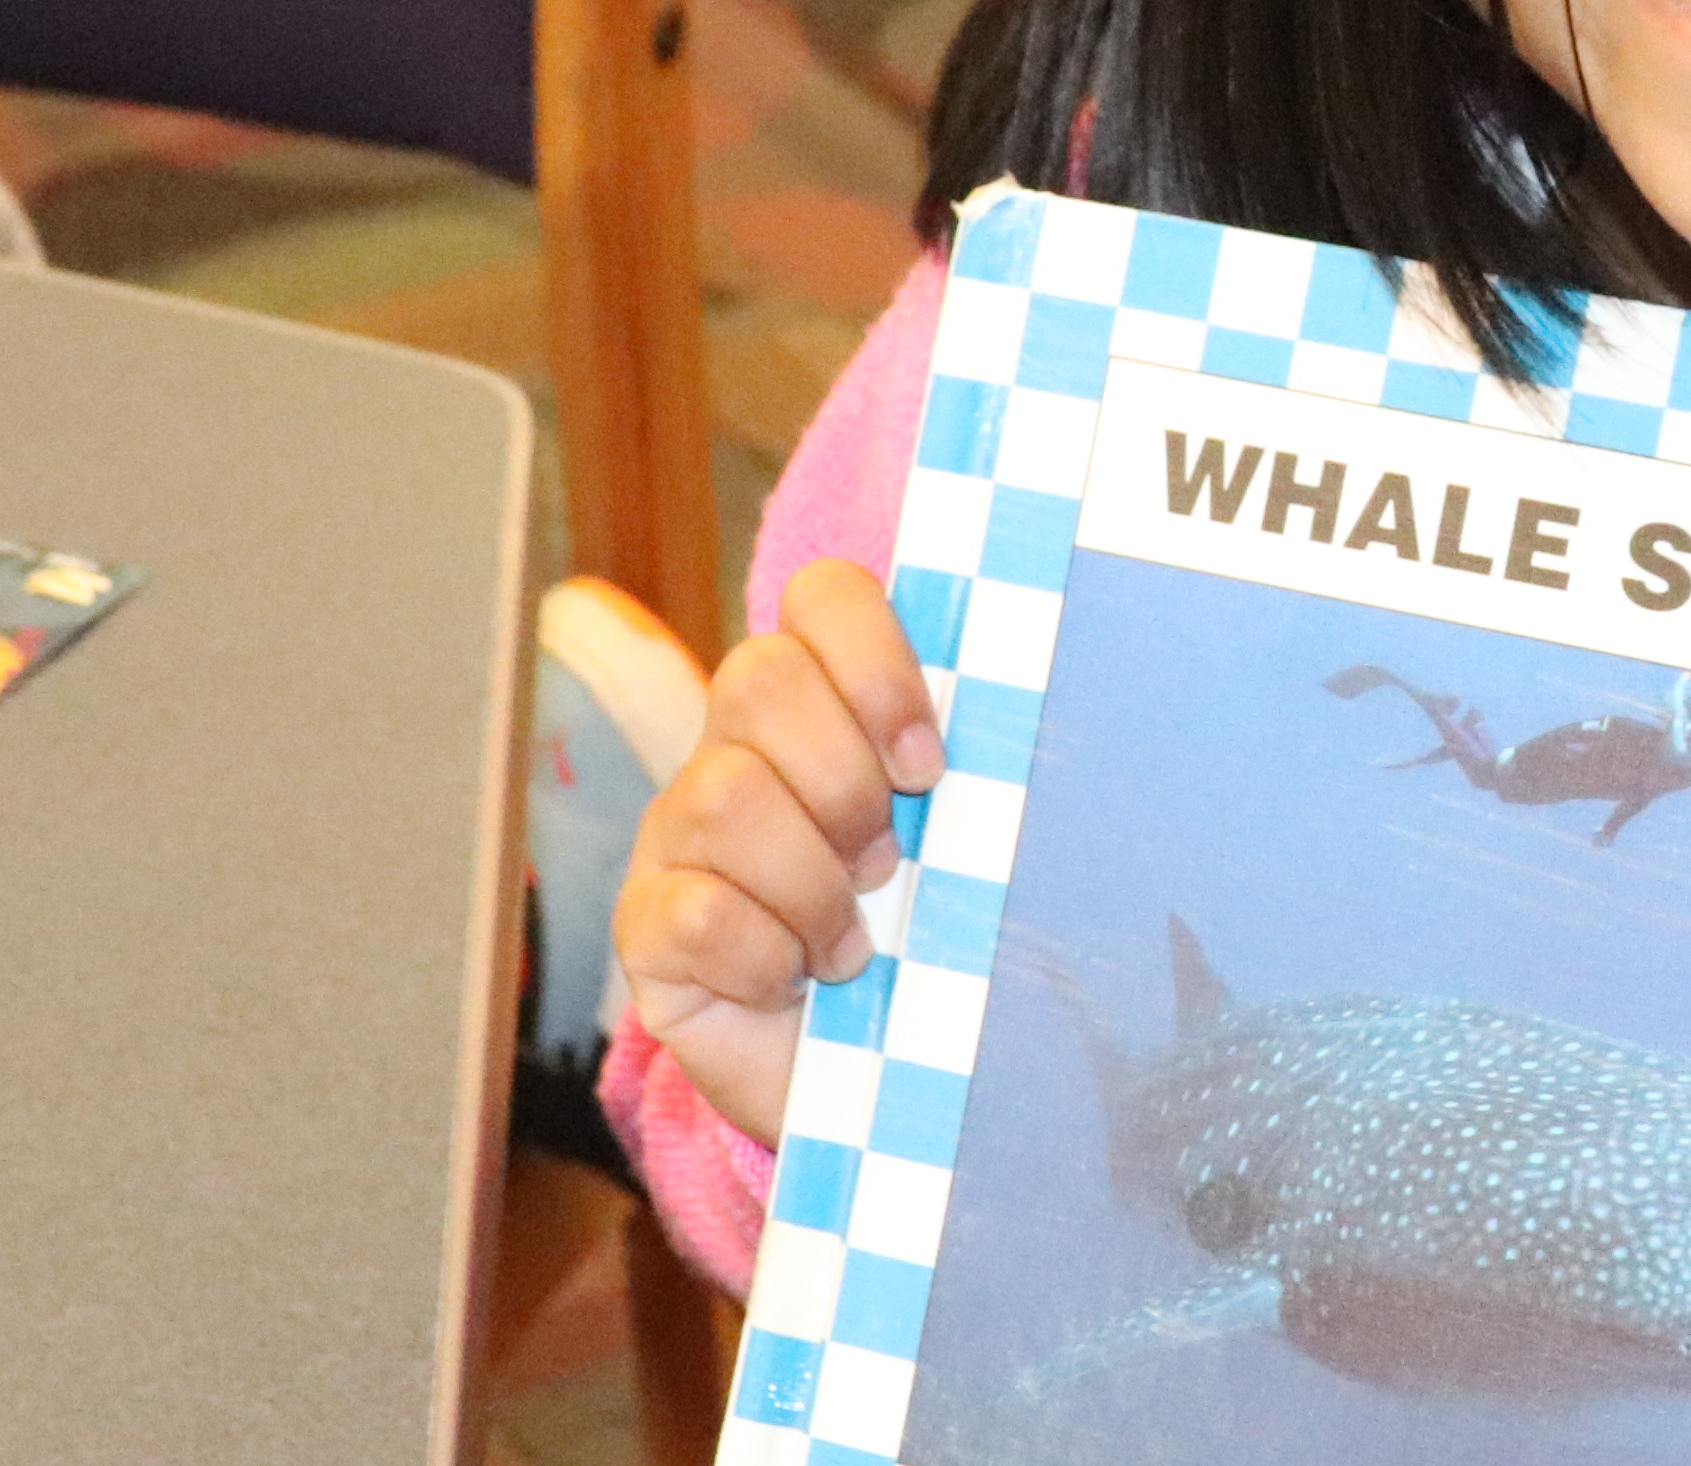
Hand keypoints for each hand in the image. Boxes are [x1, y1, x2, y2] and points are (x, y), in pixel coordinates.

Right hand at [612, 557, 946, 1144]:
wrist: (864, 1091)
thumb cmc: (926, 954)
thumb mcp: (966, 857)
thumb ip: (982, 783)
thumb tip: (1044, 726)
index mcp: (822, 709)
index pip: (823, 599)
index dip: (875, 661)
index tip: (929, 762)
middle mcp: (735, 750)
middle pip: (759, 678)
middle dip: (844, 779)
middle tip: (888, 861)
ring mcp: (678, 835)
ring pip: (724, 796)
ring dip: (811, 882)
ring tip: (851, 943)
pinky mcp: (646, 927)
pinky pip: (693, 908)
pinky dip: (764, 953)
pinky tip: (795, 981)